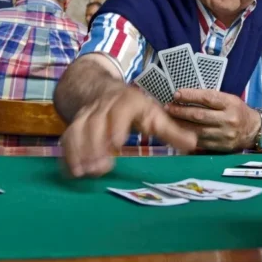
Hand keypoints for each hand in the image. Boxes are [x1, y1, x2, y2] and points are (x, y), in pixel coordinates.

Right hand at [61, 86, 196, 176]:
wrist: (103, 89)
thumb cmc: (134, 107)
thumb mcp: (155, 114)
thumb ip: (172, 131)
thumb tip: (193, 143)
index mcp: (127, 102)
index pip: (121, 110)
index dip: (117, 125)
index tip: (116, 142)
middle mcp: (104, 106)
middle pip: (96, 122)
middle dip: (95, 144)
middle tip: (99, 168)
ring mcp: (87, 114)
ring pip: (78, 129)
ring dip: (79, 150)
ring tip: (84, 172)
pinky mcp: (75, 124)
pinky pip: (68, 136)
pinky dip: (67, 153)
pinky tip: (72, 171)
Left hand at [167, 89, 260, 151]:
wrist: (254, 131)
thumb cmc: (238, 111)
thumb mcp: (230, 99)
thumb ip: (212, 98)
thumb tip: (187, 95)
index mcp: (231, 104)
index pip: (207, 98)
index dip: (190, 96)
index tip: (177, 94)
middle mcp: (228, 120)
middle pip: (199, 115)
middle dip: (180, 111)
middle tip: (168, 107)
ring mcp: (224, 135)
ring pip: (197, 130)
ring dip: (180, 124)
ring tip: (170, 119)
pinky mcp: (220, 147)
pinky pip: (200, 142)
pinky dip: (187, 137)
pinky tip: (178, 132)